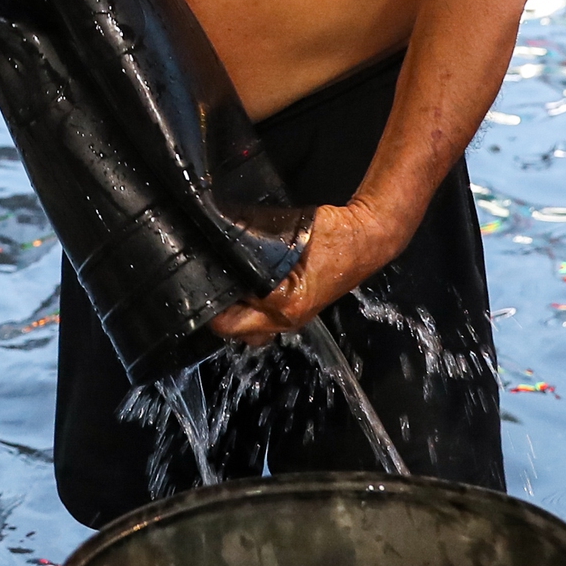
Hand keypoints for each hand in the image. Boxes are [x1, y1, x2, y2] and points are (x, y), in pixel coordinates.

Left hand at [209, 201, 404, 346]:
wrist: (366, 240)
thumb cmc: (332, 233)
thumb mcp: (287, 233)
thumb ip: (253, 240)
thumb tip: (220, 233)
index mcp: (282, 302)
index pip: (230, 319)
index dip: (210, 303)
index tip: (199, 283)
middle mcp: (286, 319)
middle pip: (236, 332)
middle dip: (220, 315)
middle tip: (210, 289)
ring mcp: (294, 319)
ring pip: (252, 331)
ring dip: (237, 315)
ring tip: (227, 290)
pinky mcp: (300, 312)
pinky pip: (267, 322)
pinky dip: (254, 311)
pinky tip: (248, 290)